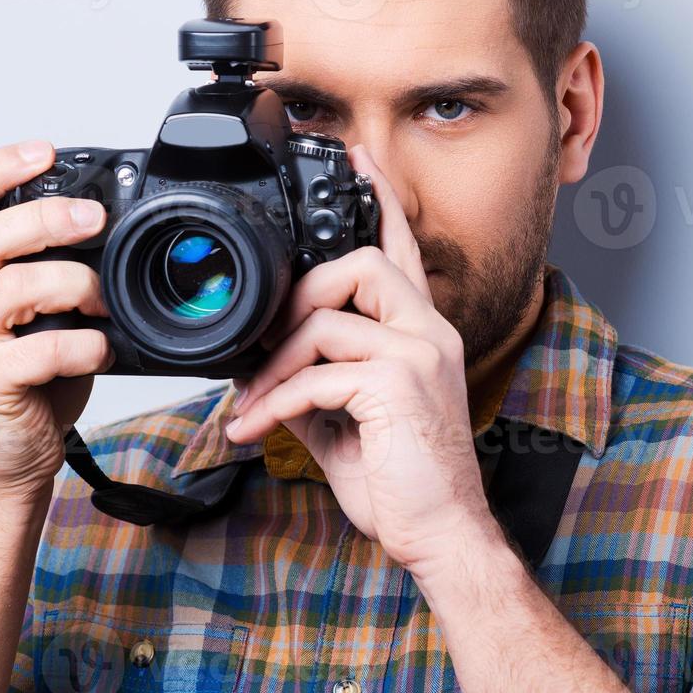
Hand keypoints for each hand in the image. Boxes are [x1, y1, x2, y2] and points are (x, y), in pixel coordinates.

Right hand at [0, 141, 113, 503]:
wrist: (11, 457)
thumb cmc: (32, 379)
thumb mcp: (39, 310)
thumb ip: (55, 266)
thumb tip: (112, 224)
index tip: (42, 151)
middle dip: (45, 217)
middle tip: (95, 219)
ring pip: (14, 286)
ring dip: (76, 284)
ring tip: (106, 303)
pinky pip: (39, 349)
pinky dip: (82, 344)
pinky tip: (100, 350)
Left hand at [225, 144, 498, 573]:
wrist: (439, 535)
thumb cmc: (402, 481)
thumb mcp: (347, 421)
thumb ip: (315, 381)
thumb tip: (263, 366)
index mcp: (422, 333)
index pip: (403, 248)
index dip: (381, 199)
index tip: (357, 157)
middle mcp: (429, 332)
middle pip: (361, 263)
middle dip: (300, 295)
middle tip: (266, 343)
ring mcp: (419, 355)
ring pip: (329, 317)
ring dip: (275, 363)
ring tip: (254, 403)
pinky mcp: (400, 386)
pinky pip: (318, 374)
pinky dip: (277, 402)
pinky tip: (259, 430)